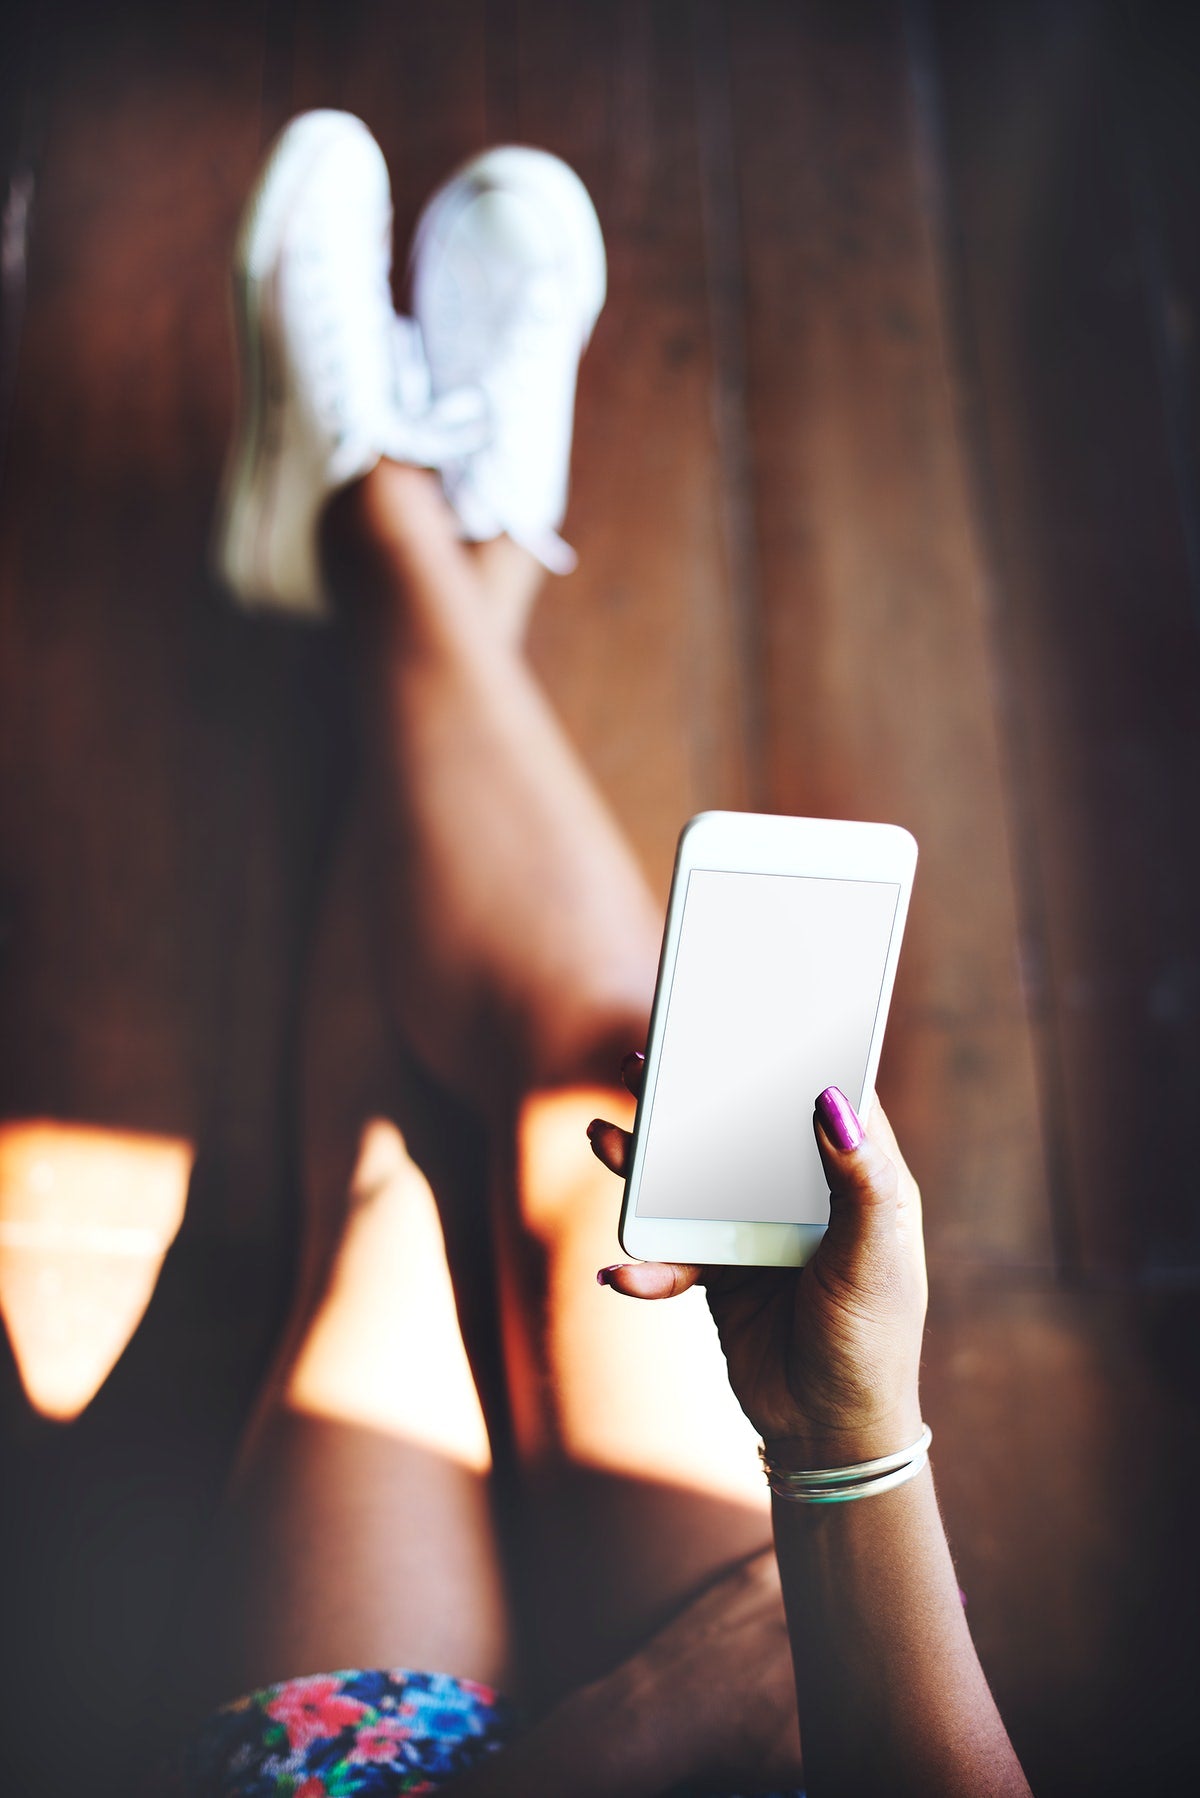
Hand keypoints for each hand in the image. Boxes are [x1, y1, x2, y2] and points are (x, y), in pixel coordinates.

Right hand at [588, 1062, 927, 1464]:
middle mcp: (804, 1192)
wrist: (829, 1434)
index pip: (821, 1094)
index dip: (786, 1052)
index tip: (743, 1012)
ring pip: (693, 1178)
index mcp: (856, 1174)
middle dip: (691, 1098)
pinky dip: (646, 1263)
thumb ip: (859, 1179)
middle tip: (644, 1063)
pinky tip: (622, 1275)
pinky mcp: (719, 1271)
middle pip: (741, 1127)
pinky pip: (673, 1252)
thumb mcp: (874, 1258)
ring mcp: (756, 1229)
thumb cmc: (873, 1342)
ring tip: (604, 1138)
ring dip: (647, 1163)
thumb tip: (830, 1098)